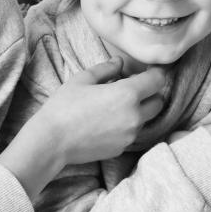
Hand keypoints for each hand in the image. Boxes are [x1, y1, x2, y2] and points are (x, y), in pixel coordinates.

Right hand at [0, 59, 165, 199]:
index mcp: (127, 94)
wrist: (52, 141)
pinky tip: (108, 122)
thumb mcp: (82, 79)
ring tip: (117, 106)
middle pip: (158, 102)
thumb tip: (120, 63)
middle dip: (151, 93)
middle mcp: (134, 116)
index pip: (157, 81)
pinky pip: (132, 133)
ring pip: (146, 119)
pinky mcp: (122, 148)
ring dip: (139, 111)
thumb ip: (106, 68)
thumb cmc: (64, 106)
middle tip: (134, 88)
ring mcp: (129, 135)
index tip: (150, 71)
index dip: (157, 73)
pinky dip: (127, 126)